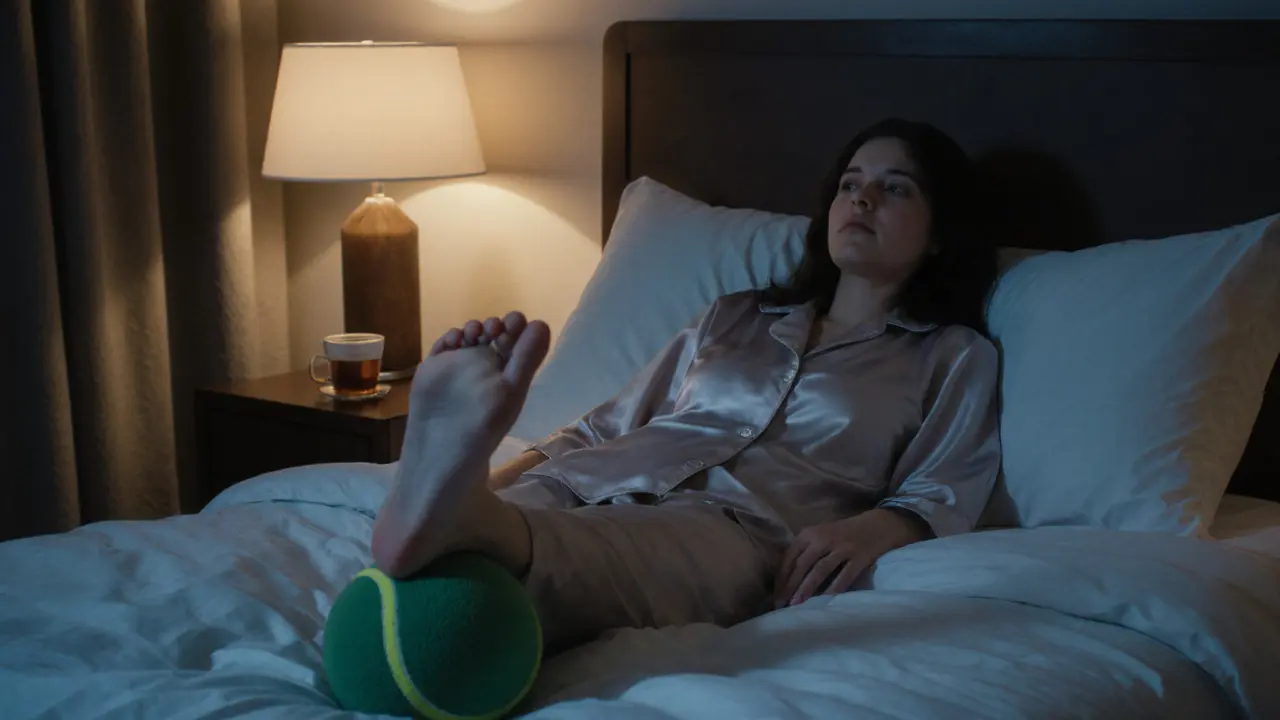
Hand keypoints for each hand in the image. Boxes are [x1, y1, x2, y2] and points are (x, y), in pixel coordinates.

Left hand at [773, 508, 929, 608]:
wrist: (878, 524)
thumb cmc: (844, 534)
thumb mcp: (821, 536)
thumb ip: (805, 551)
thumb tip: (787, 579)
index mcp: (810, 533)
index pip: (790, 557)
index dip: (781, 577)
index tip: (775, 594)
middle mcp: (824, 538)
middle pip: (802, 564)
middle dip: (790, 586)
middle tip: (781, 604)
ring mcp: (843, 547)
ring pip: (820, 570)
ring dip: (807, 588)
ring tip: (797, 604)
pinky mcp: (860, 556)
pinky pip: (845, 575)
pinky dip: (835, 589)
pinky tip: (826, 601)